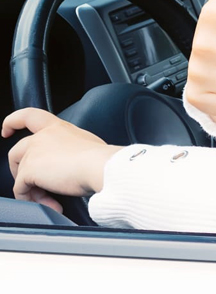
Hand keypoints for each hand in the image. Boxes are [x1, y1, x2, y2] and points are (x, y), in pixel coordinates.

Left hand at [2, 108, 122, 212]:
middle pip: (16, 152)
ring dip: (32, 190)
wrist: (101, 166)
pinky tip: (51, 204)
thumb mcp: (86, 145)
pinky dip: (32, 199)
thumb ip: (70, 148)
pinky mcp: (29, 170)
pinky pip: (20, 189)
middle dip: (19, 170)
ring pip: (19, 174)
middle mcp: (43, 136)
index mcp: (59, 127)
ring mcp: (34, 151)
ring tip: (50, 199)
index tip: (6, 130)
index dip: (12, 121)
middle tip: (34, 184)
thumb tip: (71, 165)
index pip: (29, 116)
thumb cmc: (101, 158)